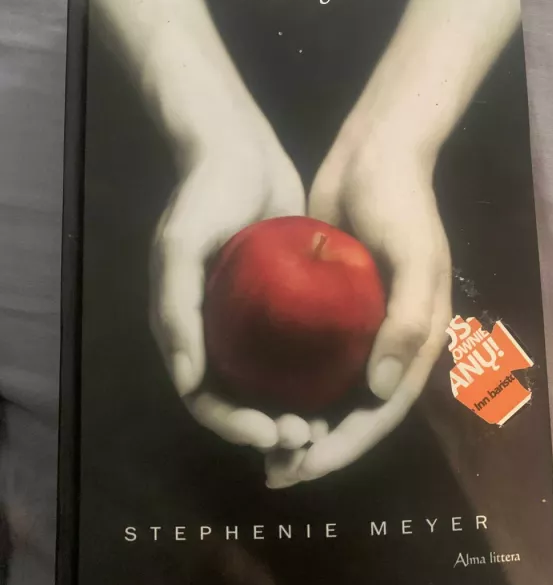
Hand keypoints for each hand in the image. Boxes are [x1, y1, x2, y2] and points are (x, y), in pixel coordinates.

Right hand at [151, 98, 306, 450]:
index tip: (273, 433)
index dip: (234, 424)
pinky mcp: (284, 303)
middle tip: (311, 434)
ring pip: (273, 383)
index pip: (206, 397)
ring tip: (330, 423)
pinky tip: (346, 383)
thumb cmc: (205, 196)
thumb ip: (175, 311)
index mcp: (187, 331)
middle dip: (270, 428)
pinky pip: (298, 349)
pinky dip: (314, 373)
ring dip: (296, 409)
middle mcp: (218, 333)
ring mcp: (252, 320)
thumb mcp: (181, 247)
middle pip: (242, 399)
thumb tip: (188, 382)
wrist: (241, 149)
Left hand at [266, 104, 451, 486]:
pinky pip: (308, 355)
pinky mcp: (328, 306)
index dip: (346, 447)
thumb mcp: (414, 258)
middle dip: (317, 446)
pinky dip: (288, 381)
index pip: (382, 412)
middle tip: (273, 469)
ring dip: (299, 421)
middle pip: (353, 411)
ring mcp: (356, 326)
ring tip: (260, 445)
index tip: (303, 467)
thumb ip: (408, 323)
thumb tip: (382, 392)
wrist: (372, 155)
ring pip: (328, 390)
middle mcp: (386, 342)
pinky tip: (256, 394)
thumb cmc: (400, 203)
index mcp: (415, 341)